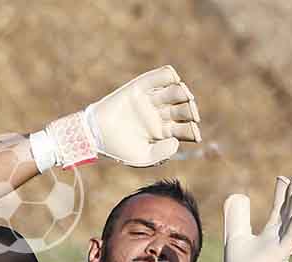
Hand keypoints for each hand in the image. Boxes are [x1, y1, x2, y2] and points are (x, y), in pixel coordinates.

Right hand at [29, 66, 200, 171]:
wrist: (96, 134)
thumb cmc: (119, 148)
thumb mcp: (142, 157)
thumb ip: (162, 153)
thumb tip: (177, 141)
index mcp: (162, 131)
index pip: (185, 128)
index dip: (193, 130)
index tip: (195, 134)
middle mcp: (158, 114)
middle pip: (183, 108)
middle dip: (191, 110)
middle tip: (193, 114)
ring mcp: (150, 100)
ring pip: (175, 91)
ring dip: (183, 92)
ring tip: (185, 96)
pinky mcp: (139, 87)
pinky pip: (159, 77)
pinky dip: (170, 75)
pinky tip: (175, 80)